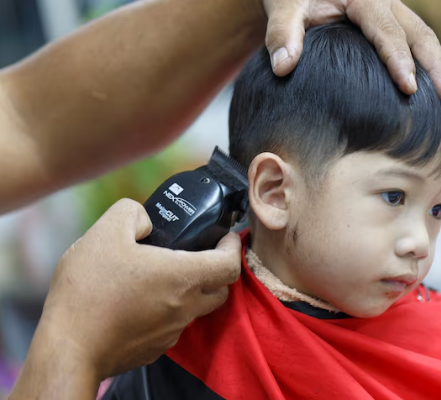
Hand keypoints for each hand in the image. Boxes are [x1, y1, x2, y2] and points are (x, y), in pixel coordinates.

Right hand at [37, 198, 240, 378]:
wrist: (68, 347)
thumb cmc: (89, 290)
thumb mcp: (105, 232)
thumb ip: (132, 213)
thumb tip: (146, 221)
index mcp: (183, 277)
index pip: (230, 264)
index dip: (233, 247)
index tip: (226, 237)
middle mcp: (185, 307)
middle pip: (221, 288)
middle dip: (218, 269)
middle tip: (202, 253)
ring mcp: (172, 332)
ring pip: (197, 309)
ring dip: (192, 291)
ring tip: (165, 275)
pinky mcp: (155, 349)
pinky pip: (173, 326)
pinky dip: (170, 311)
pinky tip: (143, 301)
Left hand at [262, 0, 440, 111]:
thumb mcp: (283, 7)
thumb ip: (282, 33)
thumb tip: (283, 67)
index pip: (386, 30)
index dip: (399, 59)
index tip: (409, 89)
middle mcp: (386, 4)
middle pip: (420, 35)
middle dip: (439, 70)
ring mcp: (395, 15)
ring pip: (427, 42)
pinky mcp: (395, 28)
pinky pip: (420, 48)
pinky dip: (434, 73)